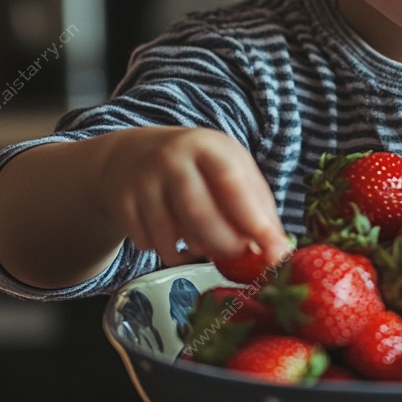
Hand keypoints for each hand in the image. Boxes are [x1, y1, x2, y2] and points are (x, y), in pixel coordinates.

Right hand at [106, 127, 290, 268]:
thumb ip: (256, 205)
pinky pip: (149, 243)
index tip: (274, 252)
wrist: (131, 156)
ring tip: (205, 243)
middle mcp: (172, 159)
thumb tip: (278, 249)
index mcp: (208, 146)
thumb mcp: (229, 169)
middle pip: (200, 215)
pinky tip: (173, 236)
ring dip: (194, 251)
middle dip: (224, 245)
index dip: (254, 222)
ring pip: (171, 236)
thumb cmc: (196, 168)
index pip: (233, 185)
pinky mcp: (123, 203)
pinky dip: (168, 250)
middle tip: (237, 255)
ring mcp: (144, 181)